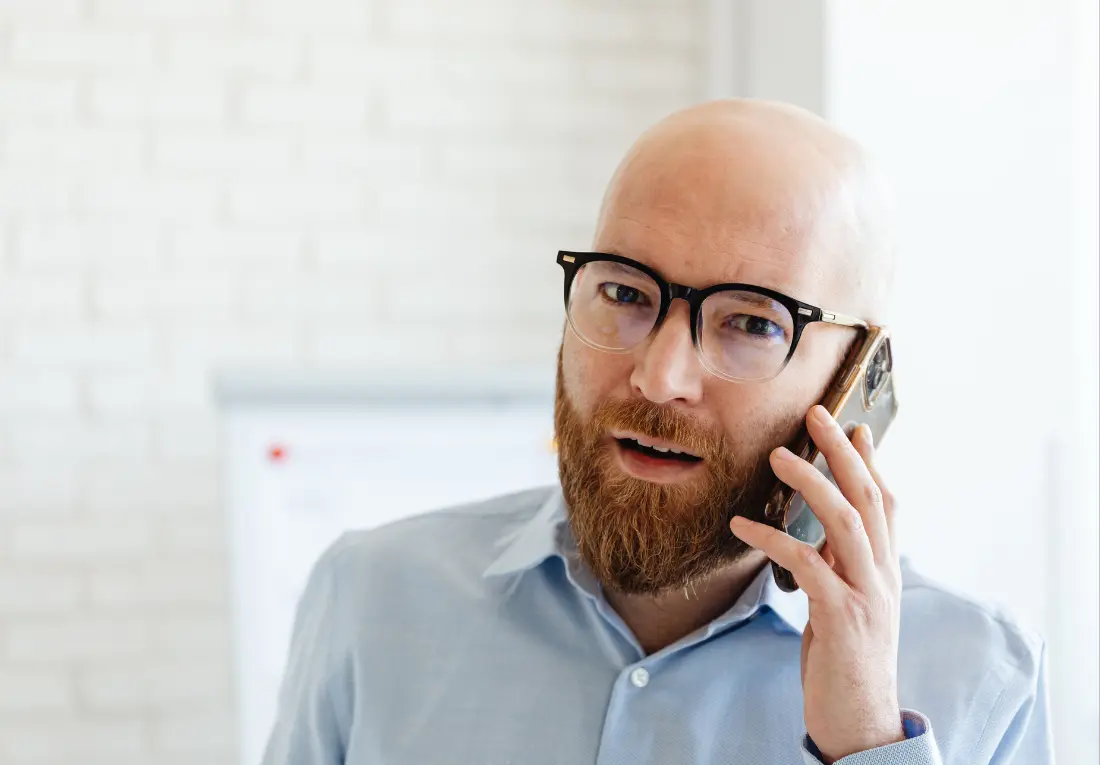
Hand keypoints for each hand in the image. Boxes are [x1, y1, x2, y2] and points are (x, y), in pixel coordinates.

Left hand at [730, 405, 902, 762]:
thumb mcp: (846, 602)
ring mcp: (867, 595)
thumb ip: (840, 564)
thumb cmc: (846, 659)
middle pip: (869, 498)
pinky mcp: (842, 617)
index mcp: (884, 569)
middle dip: (843, 451)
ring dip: (814, 483)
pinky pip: (809, 565)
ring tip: (779, 454)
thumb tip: (821, 530)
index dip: (869, 461)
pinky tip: (743, 524)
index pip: (885, 502)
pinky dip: (774, 538)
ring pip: (847, 521)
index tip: (851, 425)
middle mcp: (883, 575)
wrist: (861, 721)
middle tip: (816, 414)